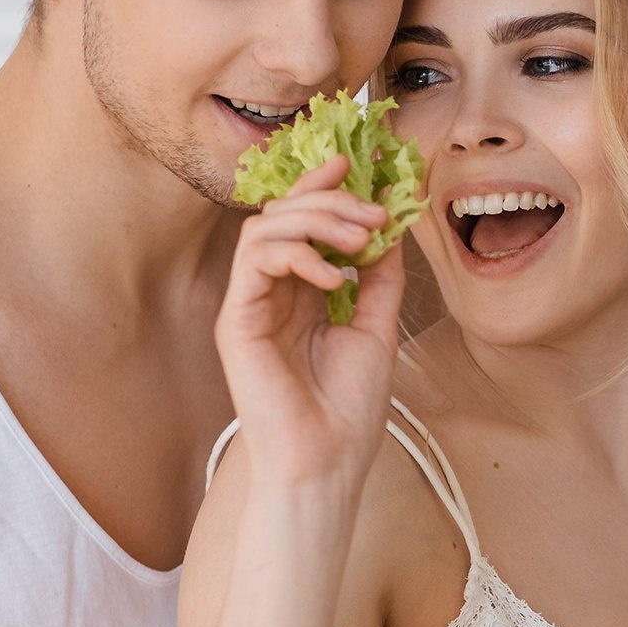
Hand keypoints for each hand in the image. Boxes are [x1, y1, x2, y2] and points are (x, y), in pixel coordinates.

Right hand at [214, 156, 407, 490]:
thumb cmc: (348, 409)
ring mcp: (250, 305)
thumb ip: (381, 279)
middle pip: (282, 215)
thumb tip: (392, 227)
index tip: (356, 164)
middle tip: (373, 210)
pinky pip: (255, 260)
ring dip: (316, 220)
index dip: (324, 187)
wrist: (327, 462)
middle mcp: (271, 293)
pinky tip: (334, 278)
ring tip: (359, 239)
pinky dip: (296, 254)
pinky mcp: (235, 321)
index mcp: (302, 293)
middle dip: (330, 200)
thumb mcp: (377, 329)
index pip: (303, 222)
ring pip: (264, 228)